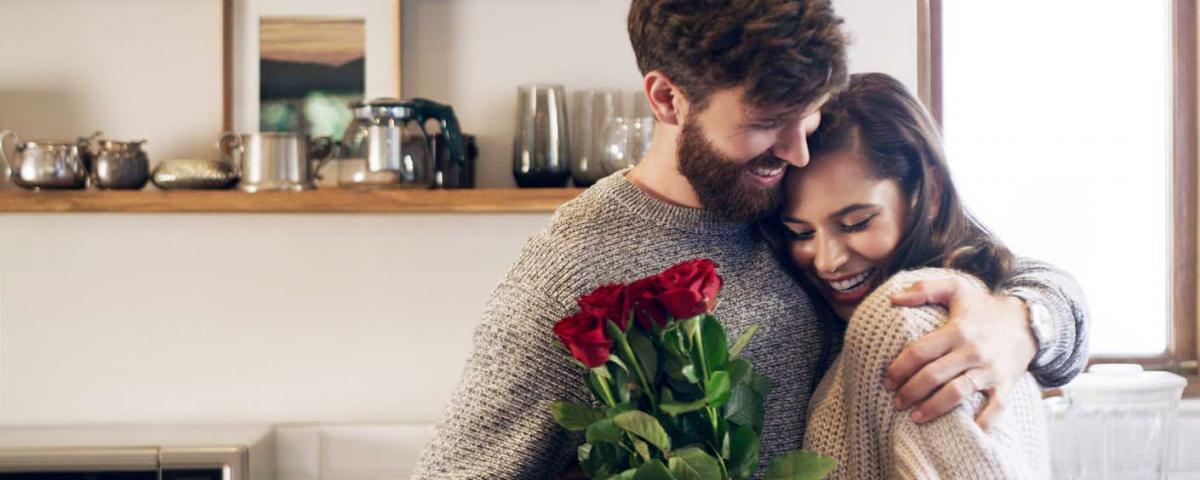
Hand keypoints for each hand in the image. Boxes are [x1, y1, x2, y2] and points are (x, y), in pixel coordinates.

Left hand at [884, 277, 1036, 430]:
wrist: (1029, 320)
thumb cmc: (983, 307)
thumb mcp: (955, 289)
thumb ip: (923, 289)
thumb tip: (893, 299)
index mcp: (957, 330)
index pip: (919, 352)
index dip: (899, 368)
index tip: (887, 381)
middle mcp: (973, 351)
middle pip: (934, 375)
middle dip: (910, 392)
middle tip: (896, 402)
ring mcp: (990, 370)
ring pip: (957, 393)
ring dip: (934, 408)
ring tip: (916, 417)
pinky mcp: (1006, 384)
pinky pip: (996, 408)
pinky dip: (983, 422)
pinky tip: (967, 431)